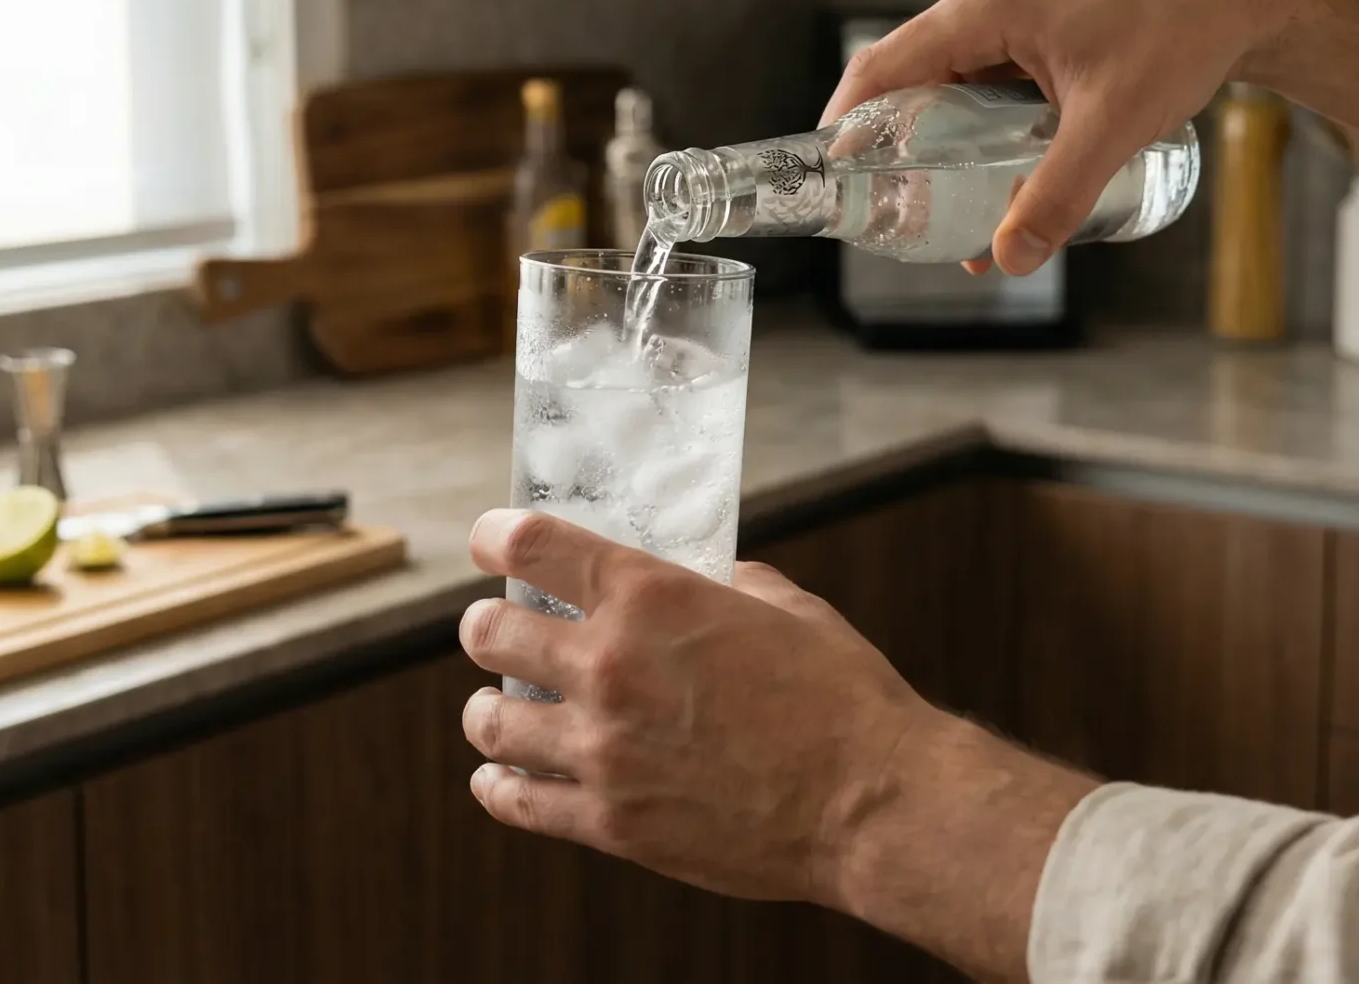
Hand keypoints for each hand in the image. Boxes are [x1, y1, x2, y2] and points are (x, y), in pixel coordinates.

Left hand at [456, 508, 938, 902]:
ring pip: (489, 720)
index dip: (497, 538)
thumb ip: (726, 587)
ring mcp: (602, 749)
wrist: (870, 803)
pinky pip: (516, 800)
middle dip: (488, 626)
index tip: (493, 543)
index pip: (532, 547)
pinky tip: (503, 775)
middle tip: (497, 632)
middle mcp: (610, 665)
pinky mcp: (609, 821)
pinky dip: (500, 783)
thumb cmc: (843, 699)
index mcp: (650, 597)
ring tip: (498, 709)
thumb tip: (699, 586)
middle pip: (491, 633)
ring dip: (488, 708)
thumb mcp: (787, 608)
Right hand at [825, 0, 1264, 274]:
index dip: (846, 124)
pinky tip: (984, 178)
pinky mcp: (1028, 27)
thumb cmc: (1177, 39)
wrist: (1234, 0)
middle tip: (884, 211)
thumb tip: (1009, 258)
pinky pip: (974, 77)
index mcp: (983, 7)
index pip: (882, 67)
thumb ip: (1058, 195)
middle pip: (904, 78)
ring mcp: (1003, 11)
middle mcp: (981, 0)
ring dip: (930, 140)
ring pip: (941, 81)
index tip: (832, 180)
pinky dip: (965, 124)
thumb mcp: (1112, 125)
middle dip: (888, 146)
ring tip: (934, 210)